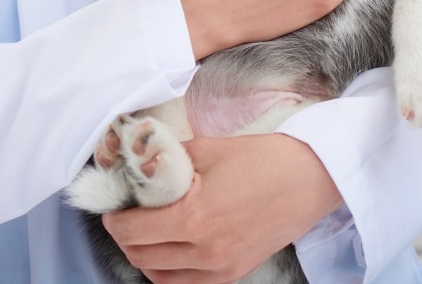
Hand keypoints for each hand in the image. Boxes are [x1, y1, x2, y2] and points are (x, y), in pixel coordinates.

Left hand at [101, 133, 342, 283]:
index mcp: (194, 218)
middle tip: (127, 214)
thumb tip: (135, 167)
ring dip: (144, 255)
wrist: (308, 178)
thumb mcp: (205, 150)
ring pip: (159, 276)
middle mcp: (205, 251)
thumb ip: (165, 163)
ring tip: (145, 231)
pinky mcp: (233, 274)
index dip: (114, 218)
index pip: (132, 231)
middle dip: (125, 235)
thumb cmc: (261, 159)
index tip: (113, 206)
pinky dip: (168, 270)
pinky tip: (170, 248)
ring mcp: (220, 268)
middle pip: (140, 256)